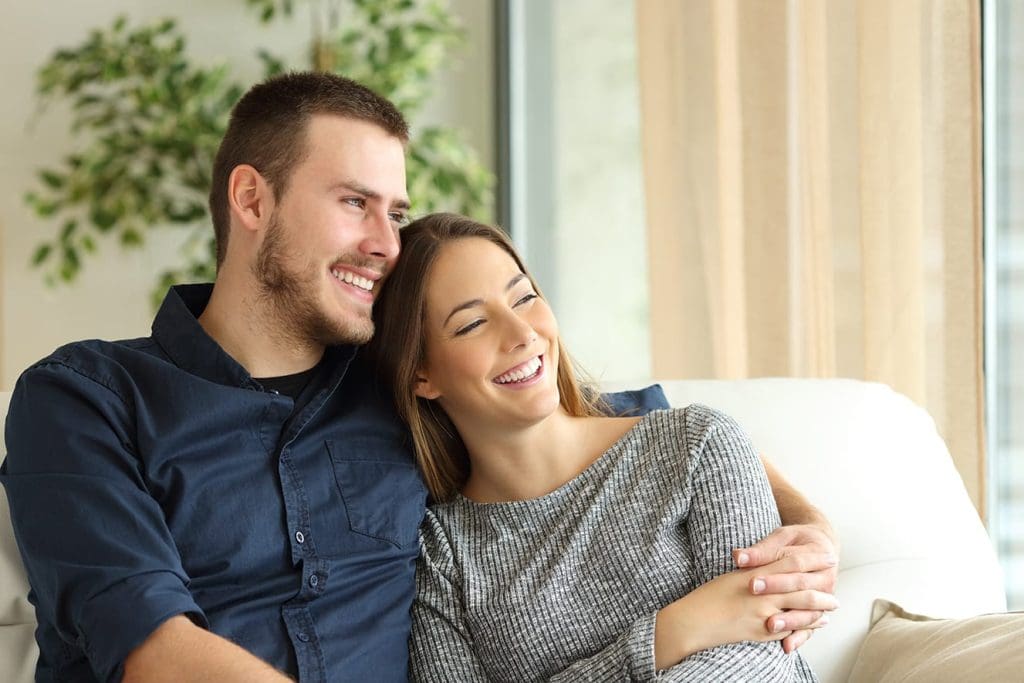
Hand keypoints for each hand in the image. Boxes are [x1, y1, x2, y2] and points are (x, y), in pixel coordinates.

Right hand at [653, 555, 838, 668]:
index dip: (811, 560)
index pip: (790, 563)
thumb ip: (755, 570)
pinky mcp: (762, 632)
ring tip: (832, 605)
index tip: (828, 557)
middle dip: (821, 586)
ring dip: (819, 607)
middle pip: (802, 587)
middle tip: (836, 583)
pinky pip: (791, 628)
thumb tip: (774, 567)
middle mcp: (762, 593)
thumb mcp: (733, 577)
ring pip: (801, 610)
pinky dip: (807, 625)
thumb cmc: (710, 596)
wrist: (694, 620)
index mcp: (754, 574)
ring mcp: (763, 614)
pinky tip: (815, 622)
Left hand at [733, 523, 839, 652]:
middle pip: (801, 587)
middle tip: (754, 595)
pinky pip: (811, 628)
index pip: (794, 565)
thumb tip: (739, 556)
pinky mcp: (818, 612)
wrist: (821, 547)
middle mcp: (826, 578)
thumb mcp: (782, 537)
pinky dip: (799, 637)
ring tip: (770, 625)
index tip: (751, 582)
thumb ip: (761, 550)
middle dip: (778, 592)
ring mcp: (824, 598)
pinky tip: (786, 646)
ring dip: (790, 619)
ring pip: (809, 610)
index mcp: (820, 555)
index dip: (773, 574)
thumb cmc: (796, 541)